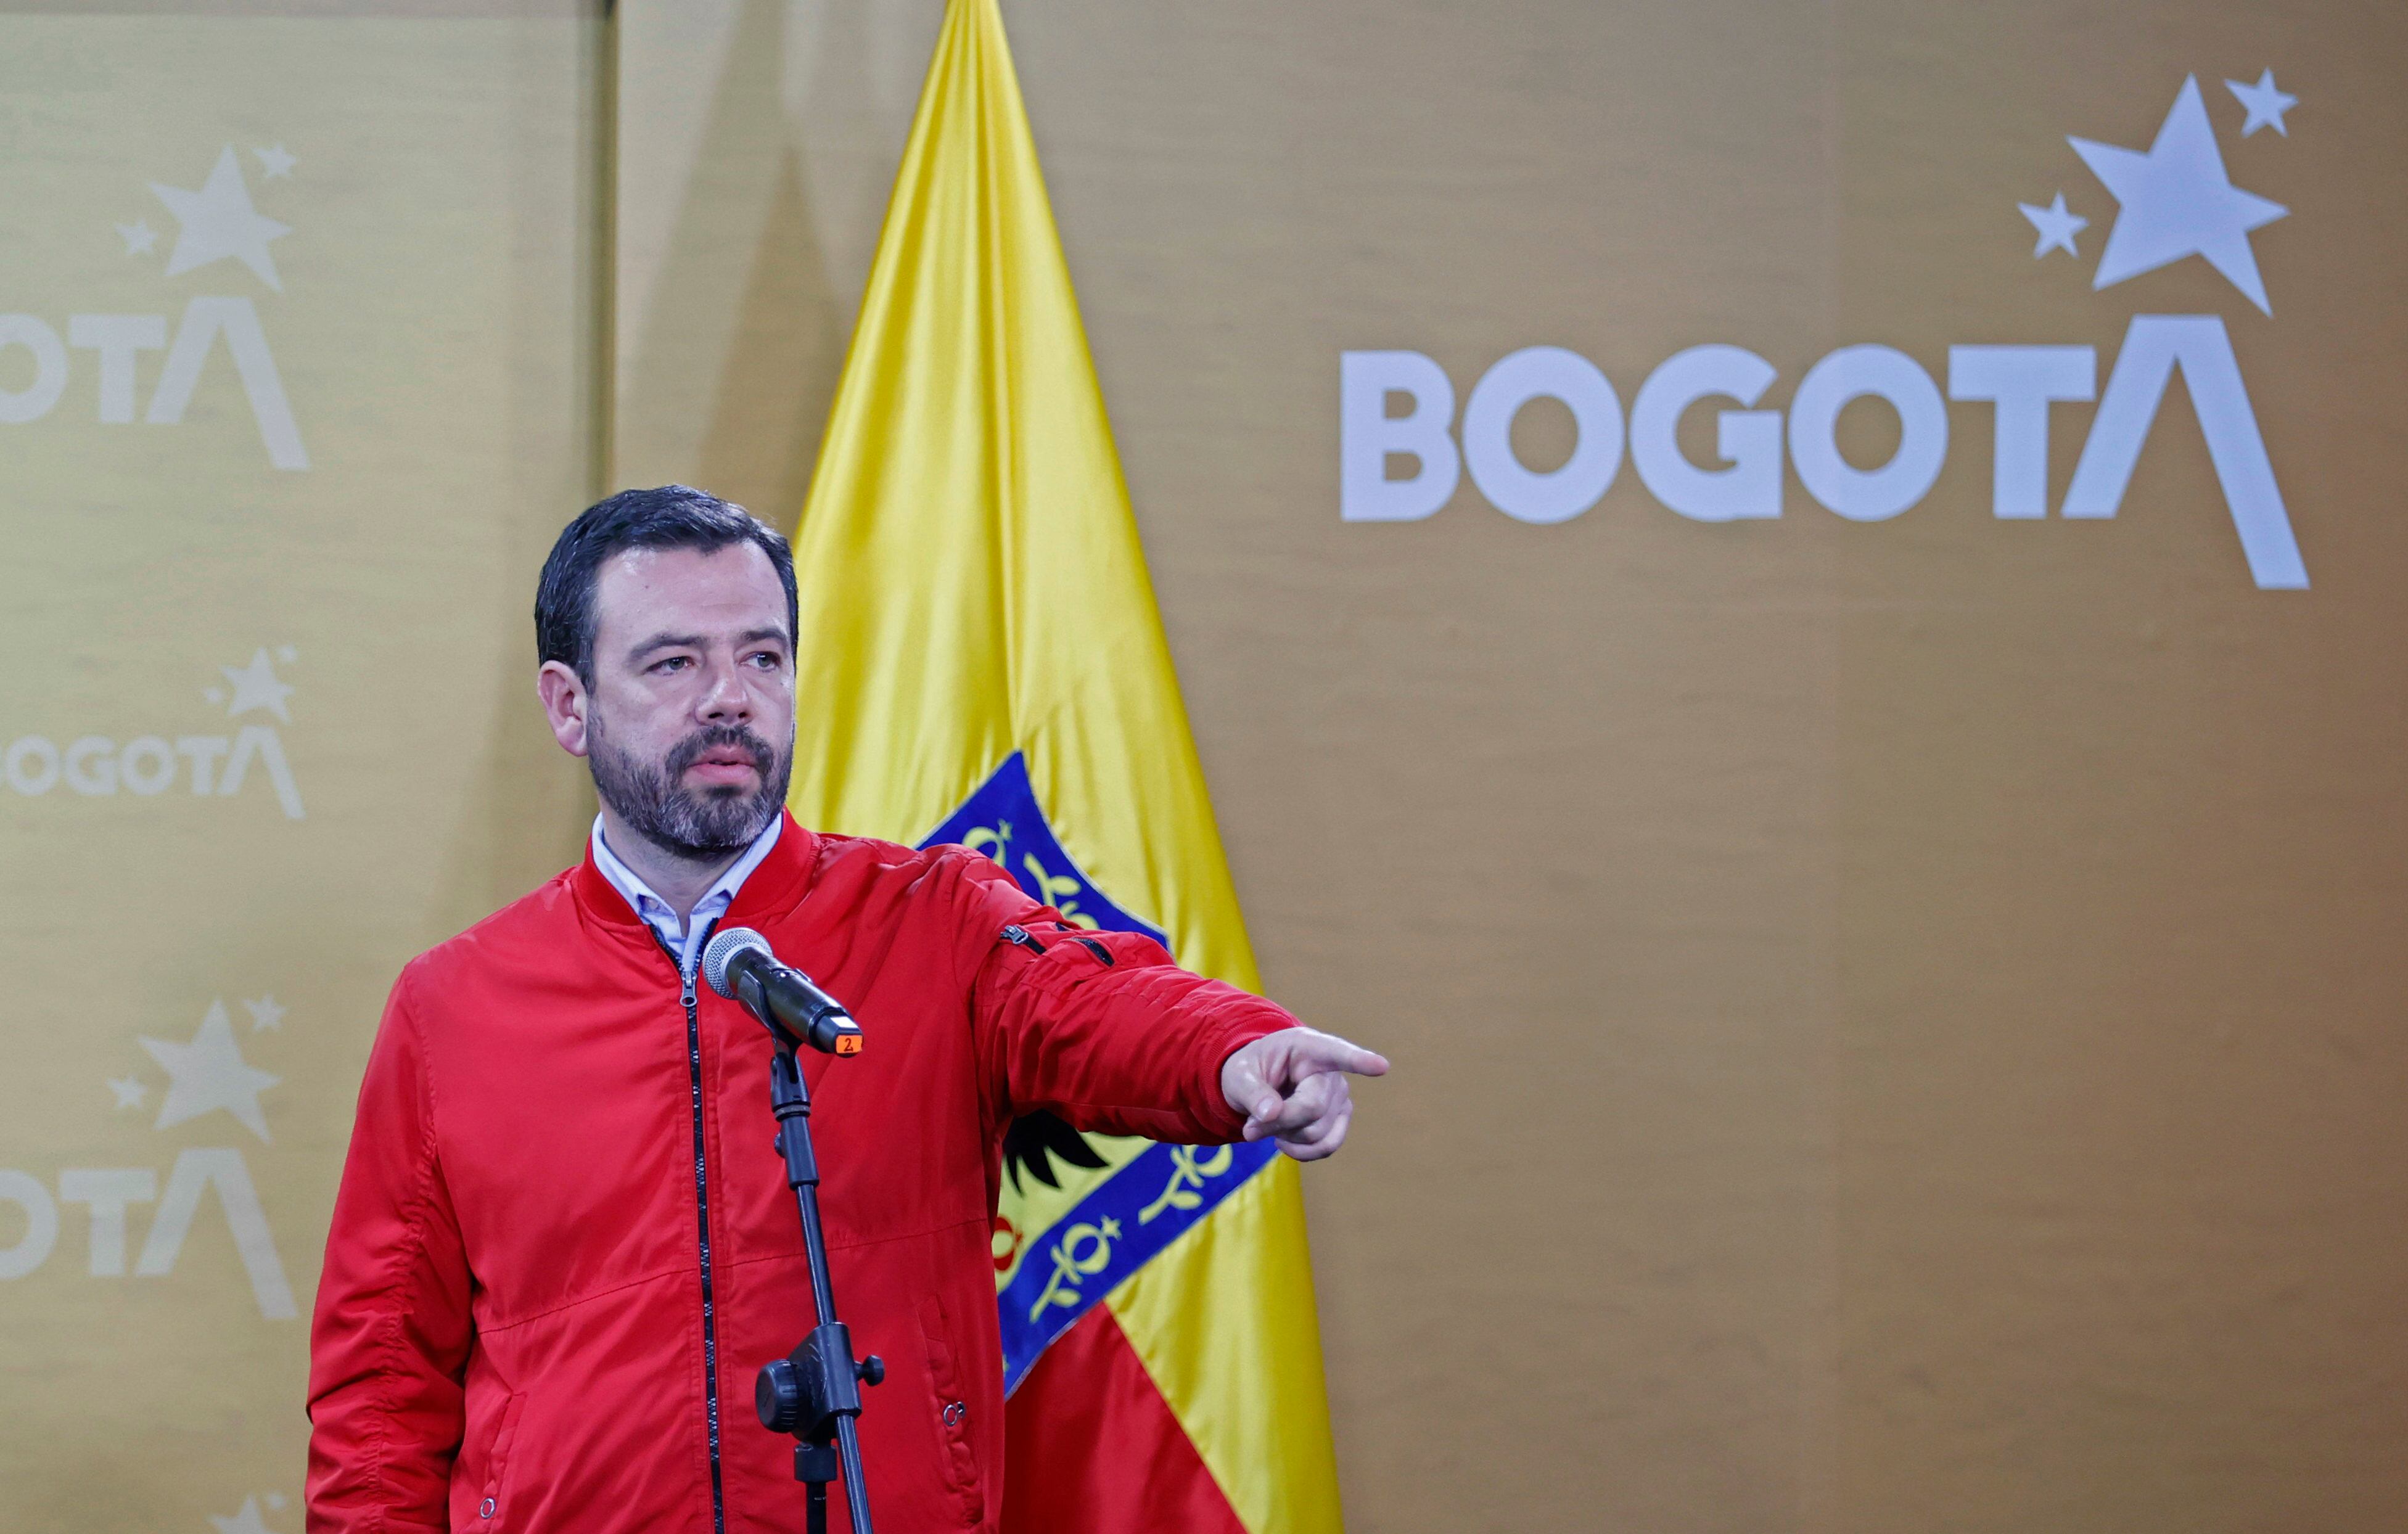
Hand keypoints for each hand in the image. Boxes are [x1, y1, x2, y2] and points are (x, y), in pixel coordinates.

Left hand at [1219, 1027, 1389, 1161]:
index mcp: (1307, 1047)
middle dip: (1278, 1122)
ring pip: (1317, 1132)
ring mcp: (1340, 1096)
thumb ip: (1252, 1093)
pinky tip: (1283, 1141)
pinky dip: (1300, 1152)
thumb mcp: (1239, 1076)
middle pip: (1312, 1107)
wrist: (1259, 1082)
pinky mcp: (1339, 1119)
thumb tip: (1270, 1114)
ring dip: (1285, 1137)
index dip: (1359, 1061)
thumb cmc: (1251, 1071)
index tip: (1381, 1067)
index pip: (1337, 1053)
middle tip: (1249, 1127)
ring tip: (1268, 1124)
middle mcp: (1331, 1071)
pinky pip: (1327, 1146)